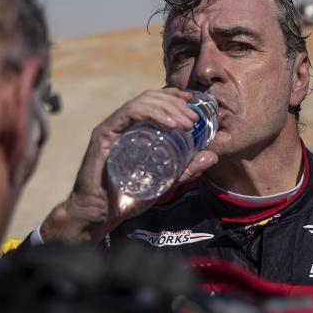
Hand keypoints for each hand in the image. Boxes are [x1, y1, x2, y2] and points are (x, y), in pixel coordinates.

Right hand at [40, 88, 217, 245]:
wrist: (99, 216)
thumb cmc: (128, 198)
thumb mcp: (165, 182)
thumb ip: (186, 170)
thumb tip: (212, 156)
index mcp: (135, 129)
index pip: (155, 102)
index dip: (175, 96)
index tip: (195, 101)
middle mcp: (122, 124)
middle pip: (151, 98)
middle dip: (176, 103)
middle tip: (194, 119)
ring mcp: (112, 127)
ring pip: (141, 102)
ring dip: (167, 107)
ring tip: (186, 123)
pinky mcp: (103, 134)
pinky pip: (128, 113)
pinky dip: (151, 113)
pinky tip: (170, 125)